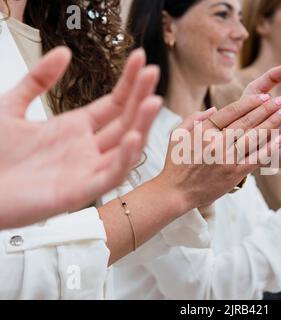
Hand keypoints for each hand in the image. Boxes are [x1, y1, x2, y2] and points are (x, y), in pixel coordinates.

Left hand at [0, 47, 160, 228]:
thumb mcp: (11, 107)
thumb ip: (38, 79)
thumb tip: (63, 52)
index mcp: (75, 129)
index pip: (113, 103)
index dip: (129, 82)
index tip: (140, 59)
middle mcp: (87, 149)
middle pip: (125, 121)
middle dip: (141, 96)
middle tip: (153, 72)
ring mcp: (86, 170)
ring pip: (126, 147)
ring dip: (142, 125)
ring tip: (152, 101)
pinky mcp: (80, 192)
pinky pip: (110, 176)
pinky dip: (124, 159)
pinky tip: (132, 138)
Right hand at [156, 94, 280, 210]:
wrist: (176, 193)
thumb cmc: (176, 163)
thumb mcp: (177, 135)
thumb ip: (195, 118)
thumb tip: (215, 108)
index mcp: (203, 131)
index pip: (231, 111)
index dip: (250, 102)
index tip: (264, 96)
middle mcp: (216, 143)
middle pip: (246, 122)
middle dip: (267, 109)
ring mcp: (226, 159)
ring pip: (254, 137)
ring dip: (272, 123)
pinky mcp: (234, 174)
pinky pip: (255, 158)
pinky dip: (269, 147)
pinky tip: (280, 138)